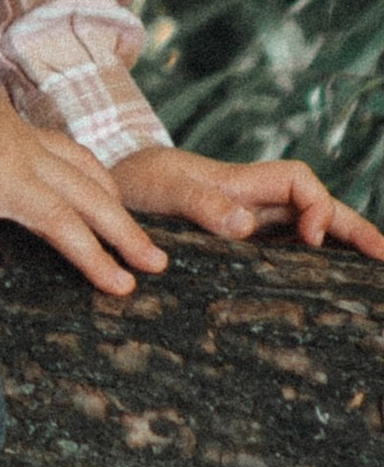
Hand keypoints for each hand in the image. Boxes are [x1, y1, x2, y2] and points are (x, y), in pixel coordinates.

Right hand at [0, 10, 166, 318]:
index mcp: (19, 137)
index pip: (76, 165)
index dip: (106, 191)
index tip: (123, 214)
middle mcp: (21, 154)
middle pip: (89, 196)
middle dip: (126, 230)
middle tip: (157, 264)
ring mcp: (0, 169)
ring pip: (60, 218)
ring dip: (93, 254)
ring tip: (120, 287)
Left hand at [107, 143, 383, 263]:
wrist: (108, 184)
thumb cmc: (136, 181)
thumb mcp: (162, 189)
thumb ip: (199, 203)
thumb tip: (245, 224)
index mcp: (243, 182)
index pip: (299, 184)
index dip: (317, 206)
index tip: (312, 237)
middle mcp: (253, 201)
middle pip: (317, 207)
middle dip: (353, 229)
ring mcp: (248, 222)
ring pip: (306, 230)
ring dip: (340, 247)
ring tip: (371, 273)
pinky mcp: (236, 243)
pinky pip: (282, 250)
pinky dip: (309, 263)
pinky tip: (323, 286)